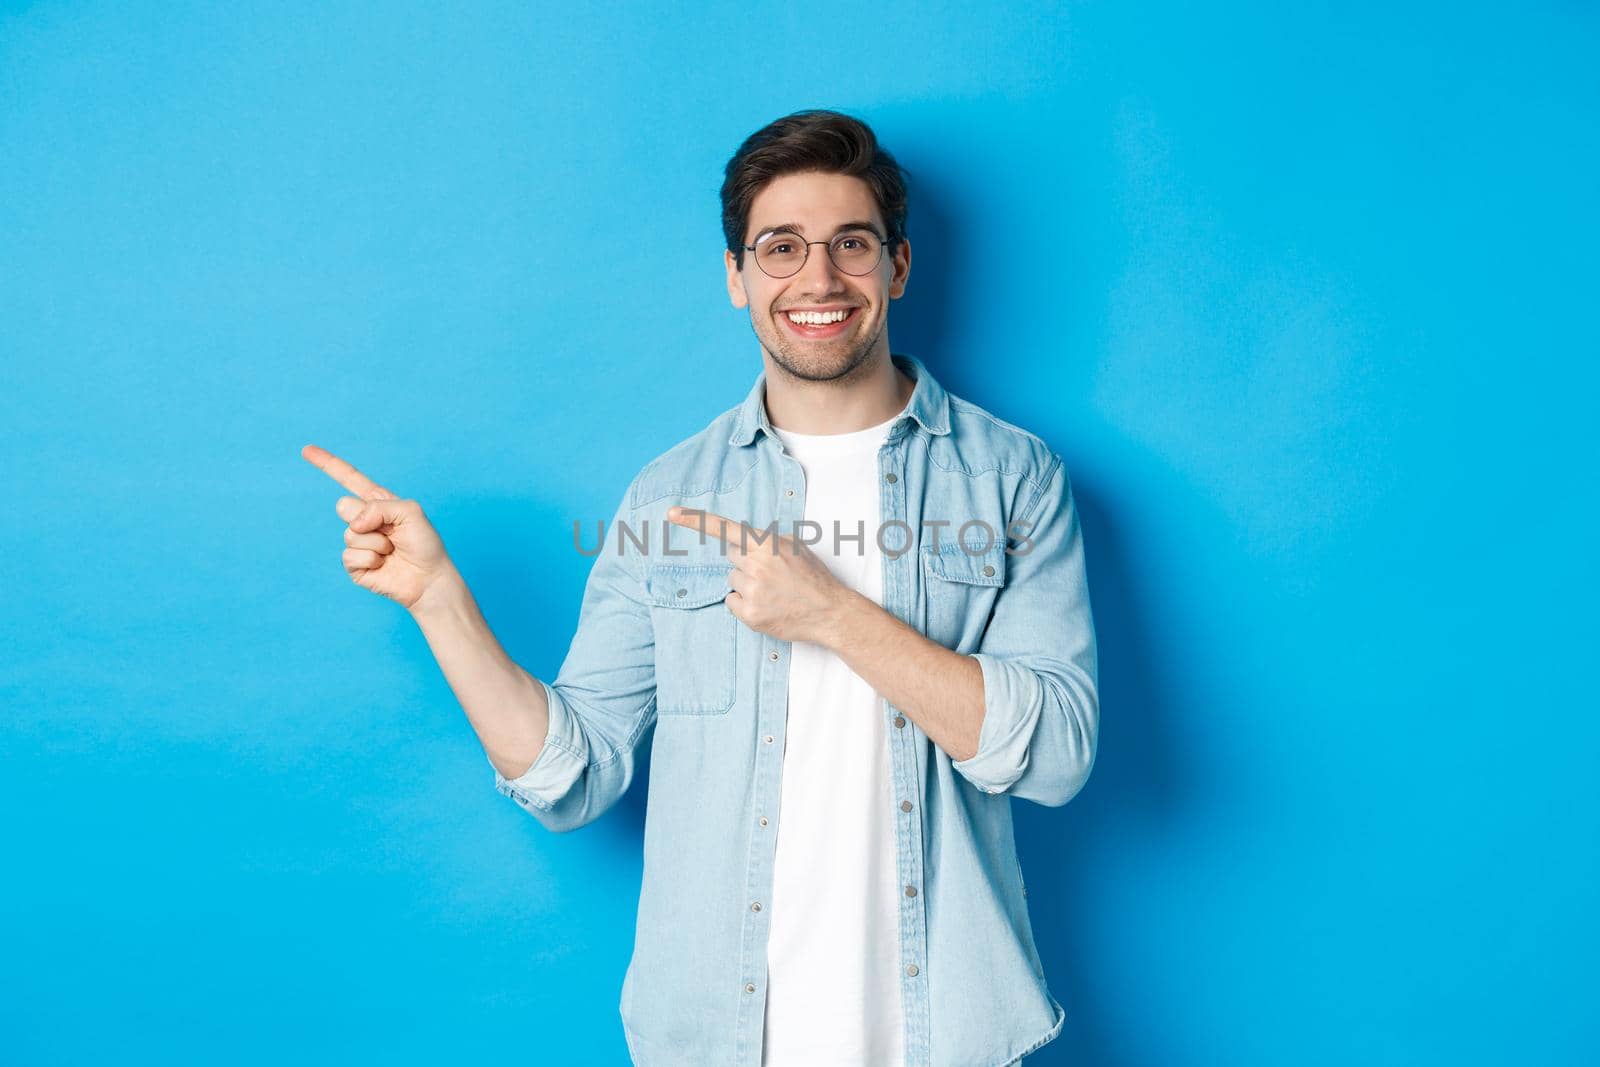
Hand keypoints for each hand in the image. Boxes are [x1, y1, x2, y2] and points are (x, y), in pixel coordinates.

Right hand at [301, 444, 453, 611]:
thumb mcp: (410, 512)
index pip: (349, 478)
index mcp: (377, 502)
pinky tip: (384, 564)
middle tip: (391, 532)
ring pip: (350, 534)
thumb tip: (354, 524)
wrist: (429, 578)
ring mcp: (357, 542)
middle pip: (343, 506)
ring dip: (376, 543)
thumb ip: (379, 507)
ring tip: (392, 550)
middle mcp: (364, 520)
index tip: (306, 449)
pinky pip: (350, 556)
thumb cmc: (425, 544)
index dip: (327, 464)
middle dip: (369, 518)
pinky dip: (371, 560)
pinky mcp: (354, 565)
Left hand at [665, 505, 858, 646]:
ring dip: (747, 584)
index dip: (695, 520)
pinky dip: (745, 604)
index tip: (671, 513)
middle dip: (746, 563)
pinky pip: (732, 602)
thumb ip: (767, 540)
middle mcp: (756, 566)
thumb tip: (744, 540)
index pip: (724, 529)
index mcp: (767, 544)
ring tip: (773, 591)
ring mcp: (753, 591)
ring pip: (732, 580)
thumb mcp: (795, 546)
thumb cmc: (813, 577)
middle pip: (732, 558)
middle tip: (771, 573)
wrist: (829, 611)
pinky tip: (767, 605)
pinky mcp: (750, 615)